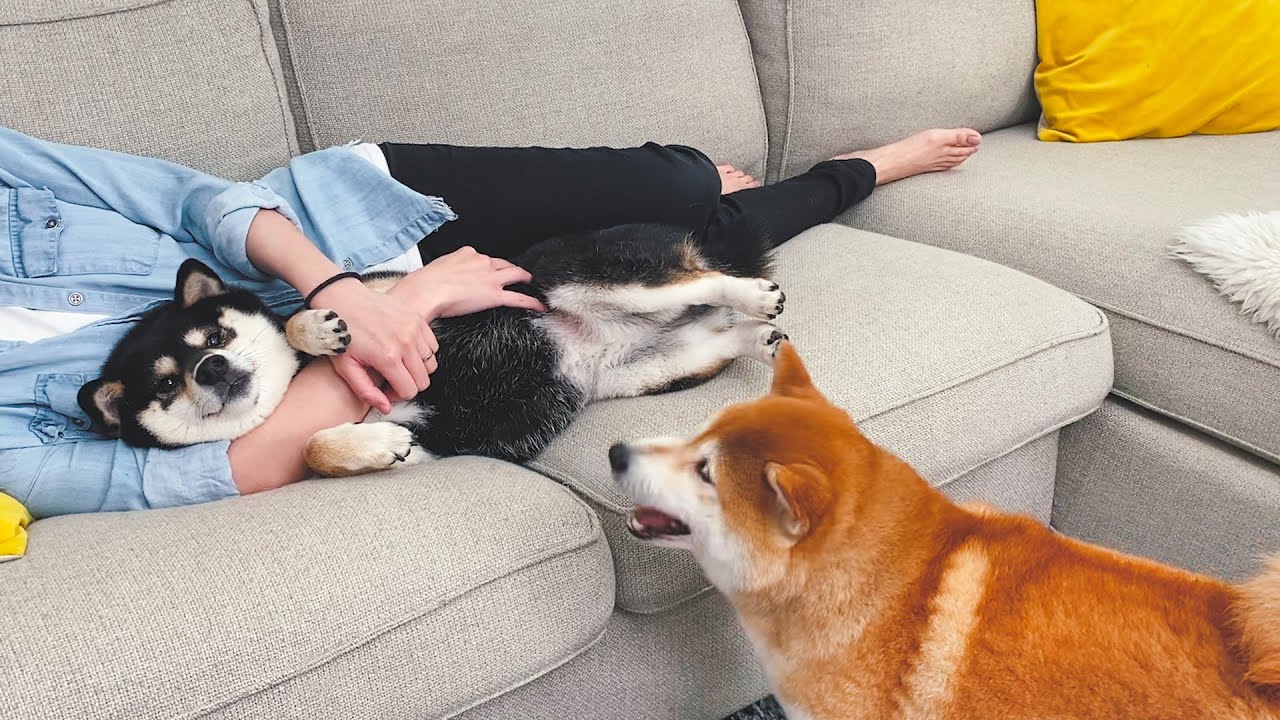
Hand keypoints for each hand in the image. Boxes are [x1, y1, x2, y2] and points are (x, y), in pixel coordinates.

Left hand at [309, 278, 438, 412]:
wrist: (342, 298)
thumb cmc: (341, 333)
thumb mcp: (345, 367)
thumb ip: (366, 391)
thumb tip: (386, 408)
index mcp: (387, 357)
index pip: (409, 391)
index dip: (397, 396)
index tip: (384, 389)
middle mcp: (405, 343)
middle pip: (423, 380)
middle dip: (408, 385)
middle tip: (391, 379)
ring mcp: (414, 329)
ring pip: (430, 364)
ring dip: (417, 369)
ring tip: (398, 364)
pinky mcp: (417, 318)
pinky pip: (432, 346)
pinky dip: (422, 352)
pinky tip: (404, 350)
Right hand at [388, 246, 546, 319]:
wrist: (425, 291)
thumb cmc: (424, 283)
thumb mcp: (437, 268)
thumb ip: (448, 270)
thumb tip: (445, 278)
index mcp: (467, 254)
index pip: (485, 258)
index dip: (491, 265)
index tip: (491, 269)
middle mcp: (482, 262)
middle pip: (503, 264)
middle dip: (511, 269)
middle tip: (517, 275)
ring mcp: (490, 278)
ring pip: (515, 275)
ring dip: (525, 279)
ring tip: (531, 284)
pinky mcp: (494, 295)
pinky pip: (519, 298)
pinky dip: (531, 302)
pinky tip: (539, 305)